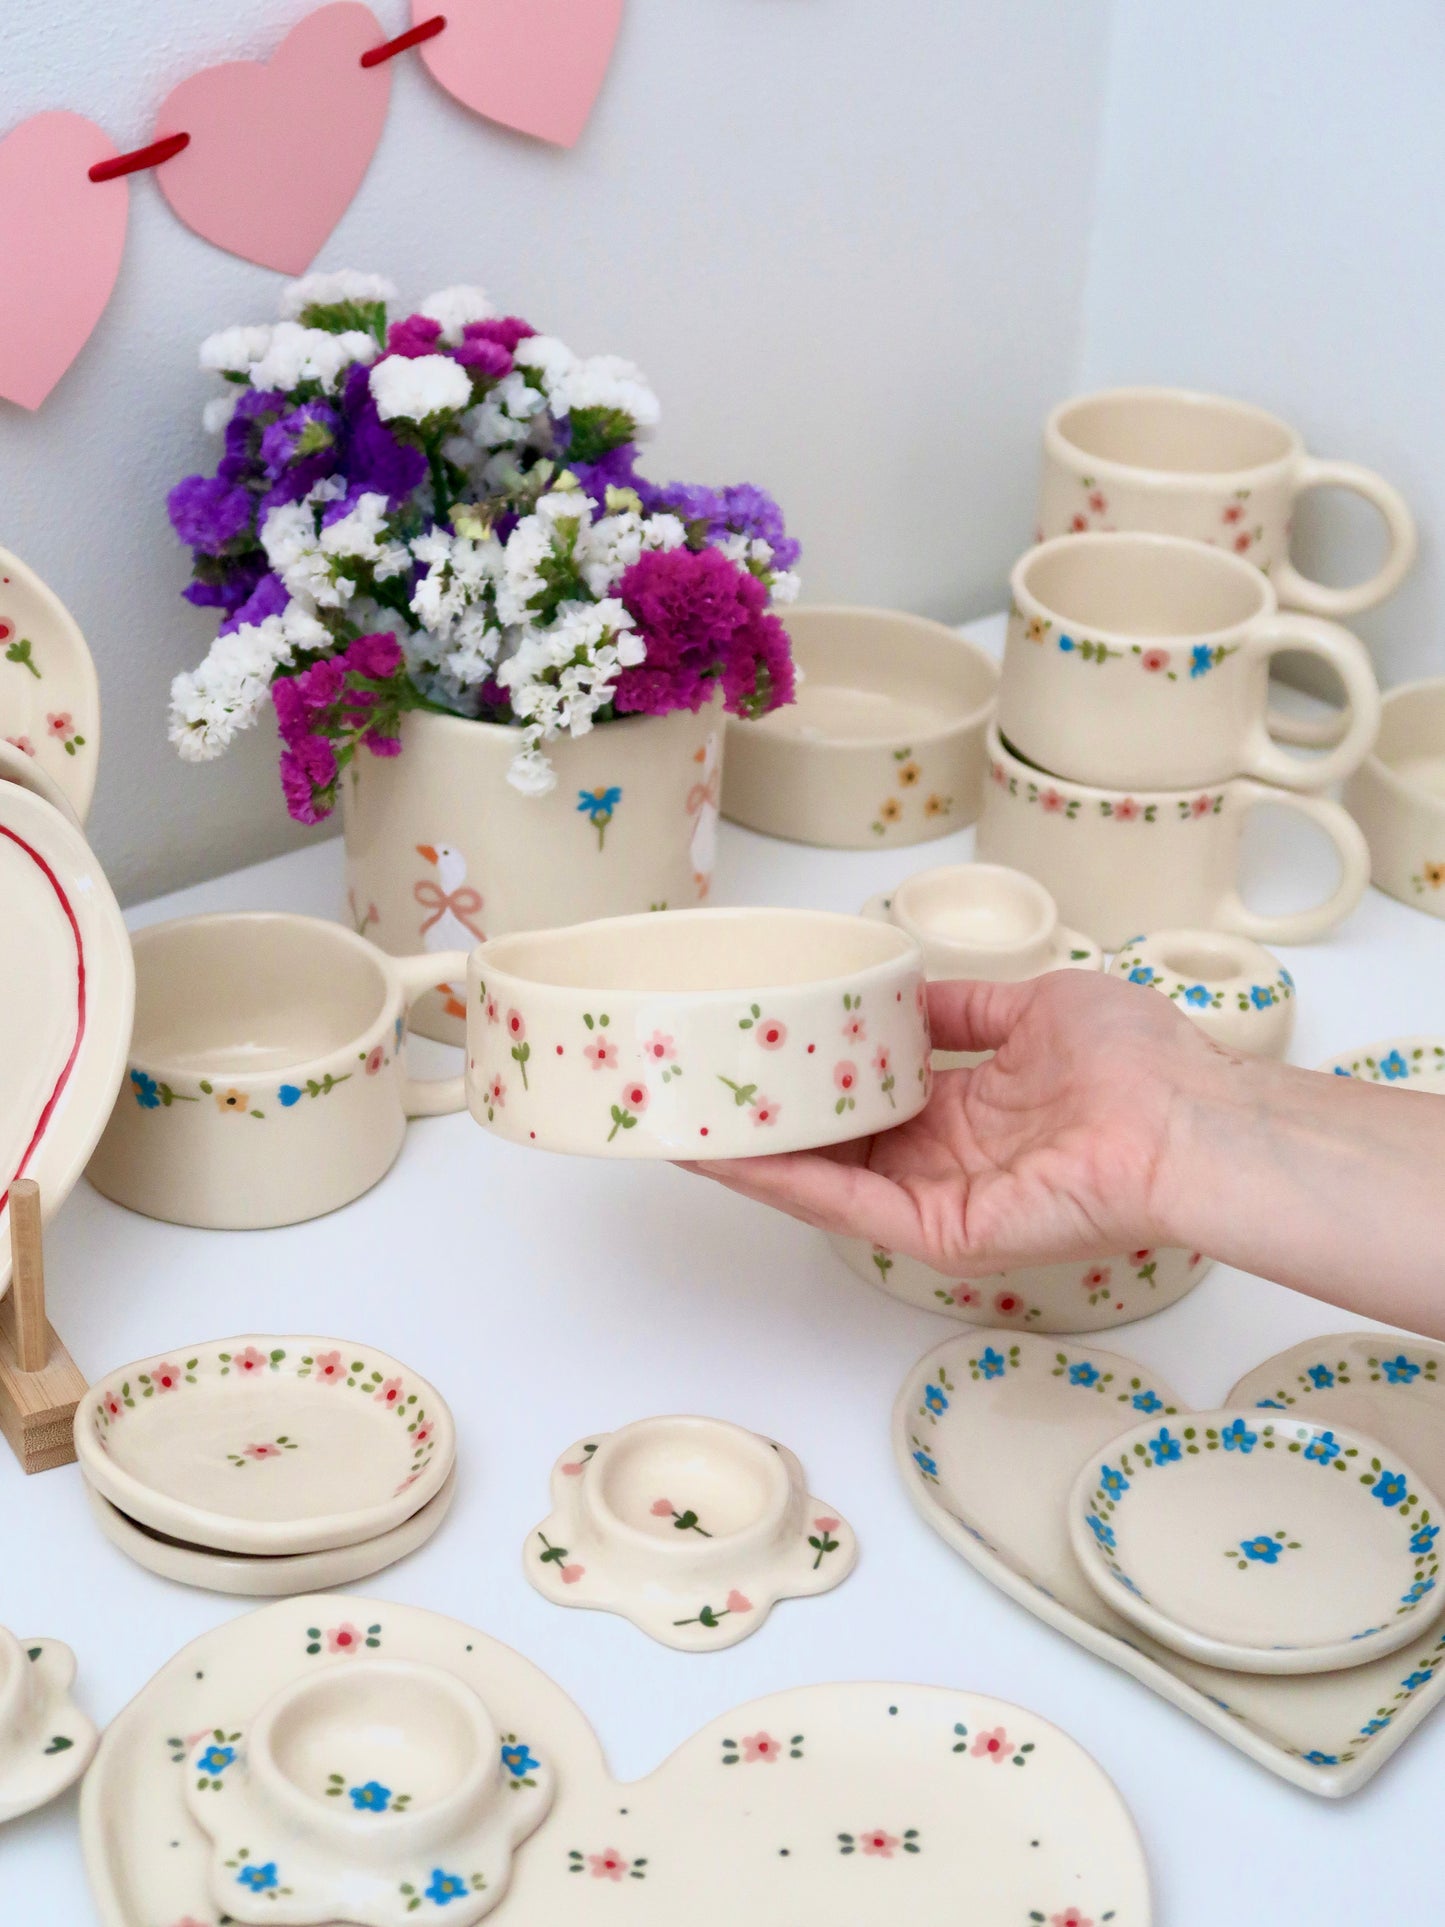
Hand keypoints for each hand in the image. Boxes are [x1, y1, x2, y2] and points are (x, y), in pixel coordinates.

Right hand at [683, 970, 1219, 1272]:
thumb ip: (962, 1009)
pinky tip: (728, 1154)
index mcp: (972, 1110)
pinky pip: (850, 1207)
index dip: (815, 1080)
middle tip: (694, 1090)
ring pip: (827, 1181)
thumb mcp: (1033, 1007)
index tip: (760, 1052)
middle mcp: (948, 1160)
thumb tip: (902, 992)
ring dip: (753, 1155)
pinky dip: (785, 1181)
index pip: (872, 1102)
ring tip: (681, 1124)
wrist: (1189, 1117)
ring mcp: (941, 1200)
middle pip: (836, 1147)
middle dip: (767, 1123)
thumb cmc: (1139, 1063)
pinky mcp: (943, 1232)